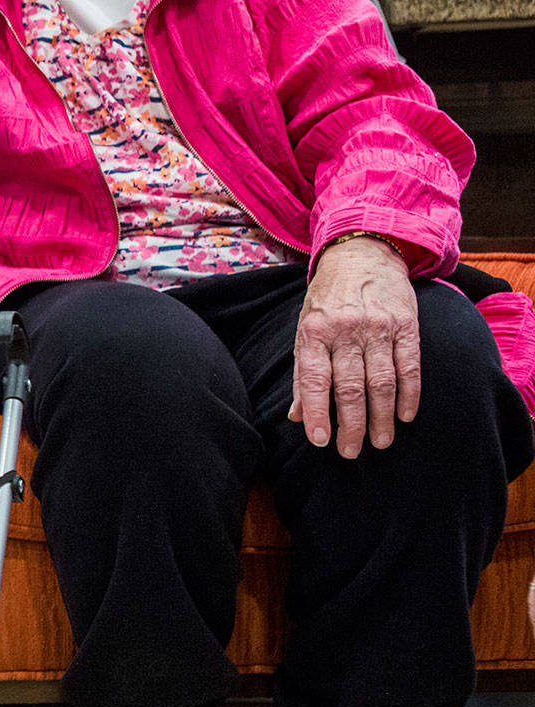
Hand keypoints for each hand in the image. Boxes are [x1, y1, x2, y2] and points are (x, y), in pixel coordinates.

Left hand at [290, 236, 420, 456]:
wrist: (362, 254)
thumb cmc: (328, 300)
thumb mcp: (306, 329)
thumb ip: (303, 373)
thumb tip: (297, 416)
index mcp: (314, 332)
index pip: (313, 380)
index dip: (317, 413)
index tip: (320, 441)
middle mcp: (345, 330)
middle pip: (349, 386)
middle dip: (351, 424)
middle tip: (351, 451)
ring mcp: (377, 327)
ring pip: (380, 381)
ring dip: (381, 417)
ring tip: (380, 442)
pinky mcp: (406, 325)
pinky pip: (409, 366)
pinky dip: (409, 394)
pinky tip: (405, 416)